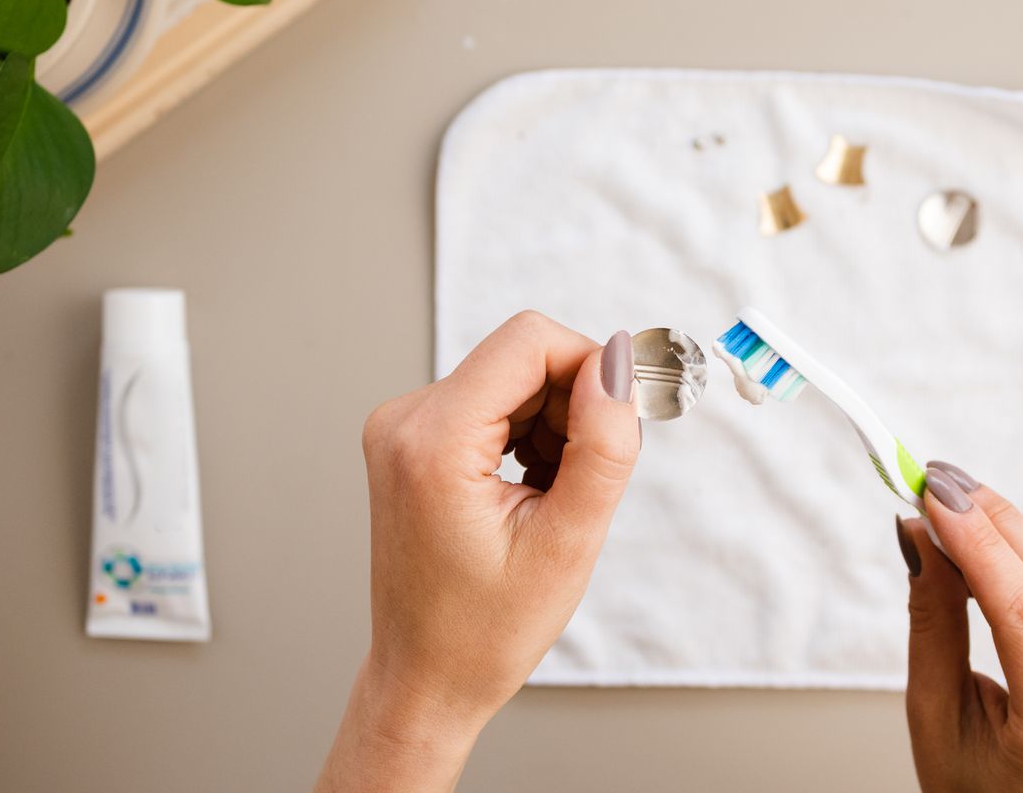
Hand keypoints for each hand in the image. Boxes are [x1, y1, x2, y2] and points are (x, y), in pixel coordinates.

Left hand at [317, 312, 639, 791]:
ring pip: (512, 377)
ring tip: (556, 494)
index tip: (620, 422)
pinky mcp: (411, 438)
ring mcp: (402, 427)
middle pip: (522, 356)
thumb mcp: (569, 541)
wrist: (425, 680)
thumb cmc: (486, 630)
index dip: (592, 366)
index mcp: (433, 441)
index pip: (531, 342)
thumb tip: (620, 363)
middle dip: (575, 402)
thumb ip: (602, 444)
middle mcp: (405, 420)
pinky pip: (490, 400)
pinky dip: (527, 433)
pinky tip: (532, 489)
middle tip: (589, 477)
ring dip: (553, 422)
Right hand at [898, 463, 1022, 791]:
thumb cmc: (978, 790)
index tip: (935, 495)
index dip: (978, 543)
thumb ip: (933, 622)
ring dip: (1018, 531)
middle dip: (996, 521)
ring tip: (957, 506)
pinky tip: (998, 543)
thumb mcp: (935, 717)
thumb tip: (921, 535)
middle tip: (939, 482)